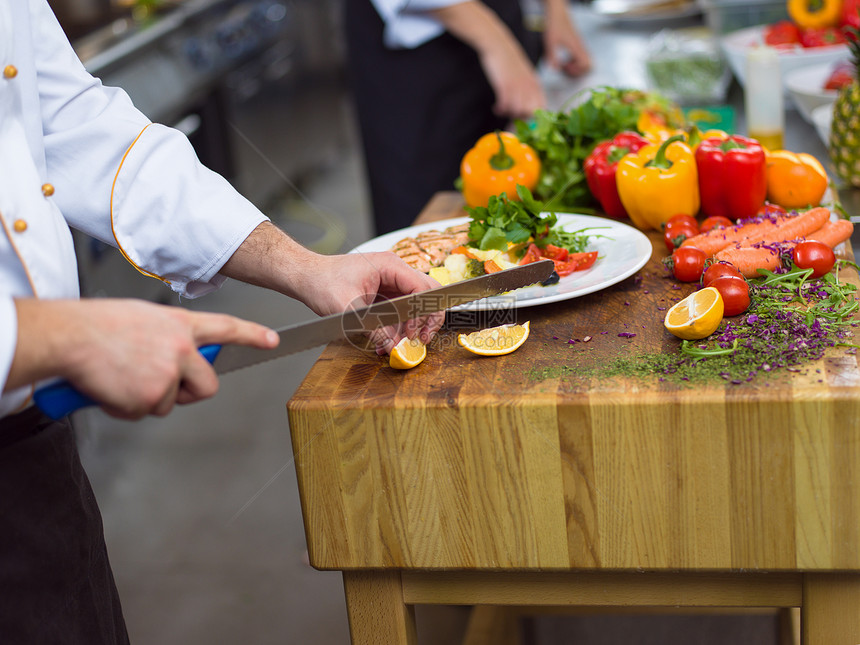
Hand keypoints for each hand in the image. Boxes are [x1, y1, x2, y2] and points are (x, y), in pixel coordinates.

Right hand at [11, 299, 277, 418]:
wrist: (70, 336)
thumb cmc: (97, 326)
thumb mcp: (144, 319)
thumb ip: (167, 337)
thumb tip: (174, 358)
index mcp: (180, 324)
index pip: (225, 328)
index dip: (252, 335)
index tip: (272, 340)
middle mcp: (183, 347)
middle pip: (207, 385)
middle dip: (187, 393)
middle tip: (157, 385)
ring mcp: (170, 372)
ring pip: (171, 403)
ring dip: (147, 398)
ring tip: (121, 375)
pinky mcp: (153, 395)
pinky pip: (145, 413)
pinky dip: (126, 408)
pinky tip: (112, 386)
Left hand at [298, 251, 444, 354]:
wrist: (306, 277)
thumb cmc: (323, 282)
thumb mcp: (348, 309)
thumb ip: (374, 329)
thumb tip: (393, 347)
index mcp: (390, 266)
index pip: (422, 288)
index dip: (421, 313)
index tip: (412, 333)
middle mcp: (394, 271)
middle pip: (425, 294)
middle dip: (426, 318)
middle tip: (421, 339)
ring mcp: (390, 281)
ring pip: (414, 305)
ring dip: (410, 326)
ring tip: (400, 346)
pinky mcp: (383, 293)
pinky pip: (399, 310)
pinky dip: (397, 327)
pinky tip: (386, 342)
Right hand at [432, 1, 545, 119]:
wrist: (499, 44)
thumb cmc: (510, 61)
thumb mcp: (525, 74)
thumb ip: (528, 88)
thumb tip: (528, 106)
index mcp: (535, 83)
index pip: (542, 107)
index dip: (535, 116)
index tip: (524, 118)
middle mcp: (529, 86)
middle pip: (530, 112)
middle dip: (521, 117)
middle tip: (512, 115)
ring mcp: (517, 86)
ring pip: (518, 110)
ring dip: (509, 113)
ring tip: (503, 110)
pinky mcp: (505, 85)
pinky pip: (505, 105)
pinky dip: (501, 109)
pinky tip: (497, 107)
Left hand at [542, 0, 591, 76]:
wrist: (557, 13)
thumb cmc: (555, 24)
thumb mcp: (550, 42)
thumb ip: (552, 57)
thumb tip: (554, 69)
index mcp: (576, 47)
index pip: (586, 64)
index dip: (576, 70)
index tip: (565, 67)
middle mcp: (580, 46)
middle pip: (589, 65)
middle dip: (578, 71)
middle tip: (567, 68)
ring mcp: (580, 45)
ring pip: (585, 61)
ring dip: (576, 66)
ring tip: (565, 65)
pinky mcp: (577, 44)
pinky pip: (581, 57)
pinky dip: (575, 62)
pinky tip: (564, 60)